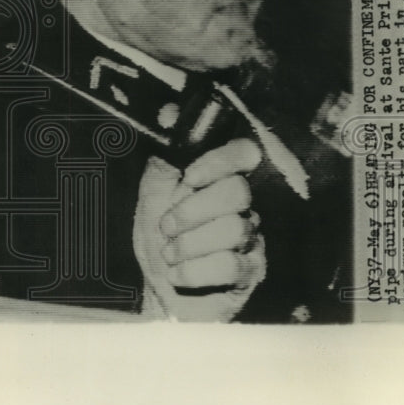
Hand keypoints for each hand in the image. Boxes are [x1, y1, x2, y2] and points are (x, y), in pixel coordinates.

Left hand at [132, 139, 266, 321]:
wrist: (154, 291)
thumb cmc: (158, 241)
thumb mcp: (152, 195)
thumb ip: (163, 160)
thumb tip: (168, 113)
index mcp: (220, 183)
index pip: (244, 153)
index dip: (220, 161)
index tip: (189, 177)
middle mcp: (244, 209)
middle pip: (238, 192)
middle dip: (193, 210)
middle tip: (167, 227)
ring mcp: (251, 243)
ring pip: (235, 230)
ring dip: (189, 244)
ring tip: (170, 254)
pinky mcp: (249, 276)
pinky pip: (230, 266)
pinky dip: (194, 271)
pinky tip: (178, 274)